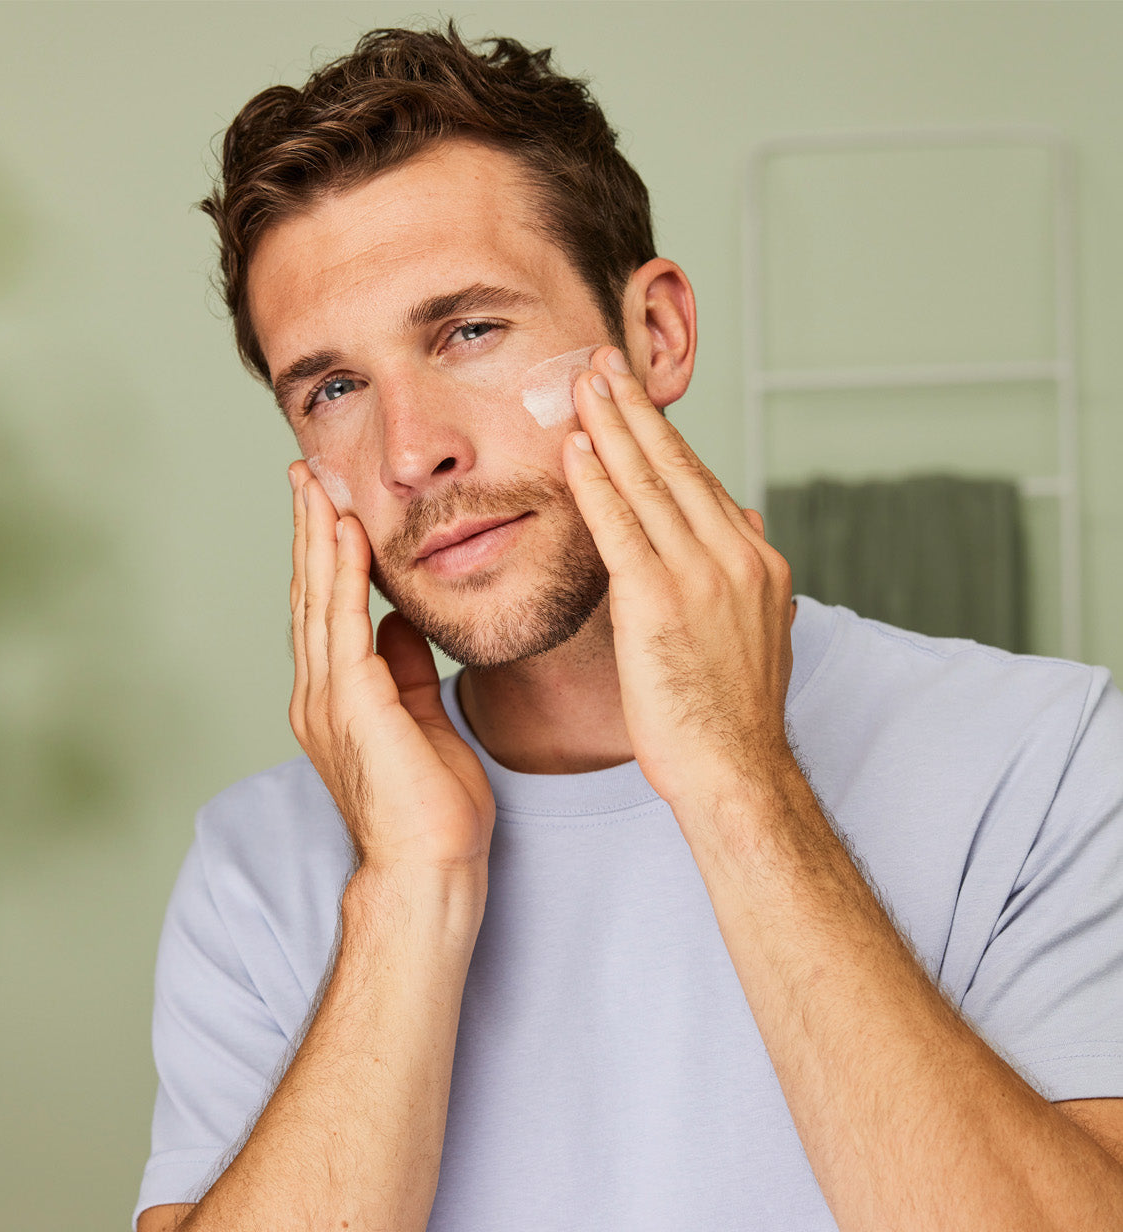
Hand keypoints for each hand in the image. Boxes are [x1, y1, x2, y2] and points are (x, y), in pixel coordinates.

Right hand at [287, 464, 495, 876]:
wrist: (429, 869)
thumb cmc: (432, 811)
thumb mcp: (422, 722)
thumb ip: (403, 671)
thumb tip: (397, 623)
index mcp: (336, 700)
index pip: (328, 611)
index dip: (325, 556)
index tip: (327, 505)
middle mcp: (319, 695)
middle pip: (311, 595)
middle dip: (309, 531)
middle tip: (303, 473)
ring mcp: (328, 699)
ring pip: (319, 600)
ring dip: (317, 538)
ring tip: (315, 484)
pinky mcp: (351, 704)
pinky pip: (343, 623)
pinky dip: (343, 575)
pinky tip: (345, 533)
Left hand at [562, 347, 796, 814]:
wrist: (736, 771)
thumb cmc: (732, 718)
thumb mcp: (756, 635)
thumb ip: (746, 575)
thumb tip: (747, 520)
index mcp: (758, 562)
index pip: (702, 485)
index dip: (663, 438)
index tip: (635, 400)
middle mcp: (736, 555)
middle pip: (677, 466)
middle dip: (636, 409)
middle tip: (602, 360)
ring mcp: (701, 575)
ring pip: (649, 483)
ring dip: (611, 427)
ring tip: (581, 382)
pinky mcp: (661, 600)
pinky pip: (621, 527)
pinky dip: (597, 482)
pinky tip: (575, 449)